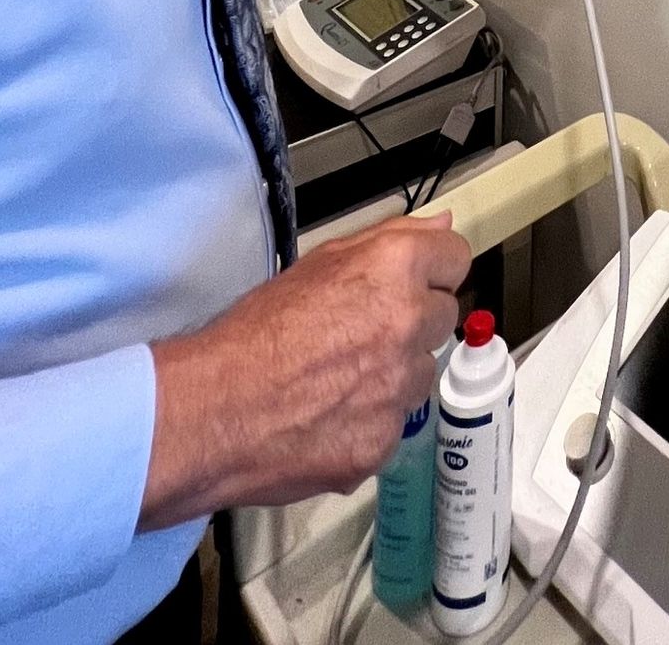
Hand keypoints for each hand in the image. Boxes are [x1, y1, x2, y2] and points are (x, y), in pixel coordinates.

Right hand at [139, 212, 471, 527]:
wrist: (213, 411)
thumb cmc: (254, 335)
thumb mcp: (320, 262)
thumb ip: (391, 238)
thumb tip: (442, 226)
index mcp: (395, 268)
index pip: (455, 259)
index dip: (432, 271)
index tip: (414, 283)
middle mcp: (409, 323)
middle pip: (443, 317)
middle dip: (413, 324)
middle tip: (360, 334)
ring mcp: (400, 387)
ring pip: (420, 374)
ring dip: (394, 375)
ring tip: (337, 378)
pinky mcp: (385, 441)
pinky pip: (394, 424)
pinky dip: (369, 422)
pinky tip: (327, 415)